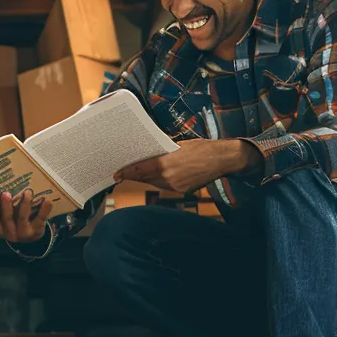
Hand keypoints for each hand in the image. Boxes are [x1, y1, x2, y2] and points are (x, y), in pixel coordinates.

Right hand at [0, 191, 51, 242]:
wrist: (29, 237)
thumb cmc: (13, 222)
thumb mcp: (3, 219)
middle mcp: (10, 233)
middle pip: (7, 219)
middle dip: (6, 206)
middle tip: (5, 193)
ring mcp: (25, 233)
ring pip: (23, 219)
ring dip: (24, 205)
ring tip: (27, 192)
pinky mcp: (37, 231)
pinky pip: (41, 220)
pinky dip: (44, 210)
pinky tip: (47, 201)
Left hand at [116, 139, 257, 192]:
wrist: (221, 160)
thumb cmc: (200, 148)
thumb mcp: (178, 145)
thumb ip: (163, 151)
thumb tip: (149, 153)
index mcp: (165, 163)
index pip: (140, 170)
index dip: (126, 173)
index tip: (116, 175)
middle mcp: (168, 178)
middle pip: (146, 178)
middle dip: (136, 175)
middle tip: (125, 172)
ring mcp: (176, 186)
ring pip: (156, 183)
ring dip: (149, 178)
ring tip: (142, 172)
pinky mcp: (183, 191)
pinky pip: (167, 186)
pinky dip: (163, 181)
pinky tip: (162, 175)